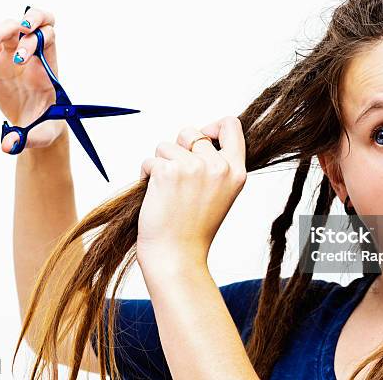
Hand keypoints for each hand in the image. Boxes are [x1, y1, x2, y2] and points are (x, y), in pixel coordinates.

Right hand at [0, 7, 66, 152]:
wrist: (36, 124)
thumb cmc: (45, 126)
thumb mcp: (42, 134)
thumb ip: (28, 138)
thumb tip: (8, 146)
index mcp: (49, 65)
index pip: (49, 34)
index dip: (39, 36)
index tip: (24, 59)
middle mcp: (33, 53)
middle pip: (33, 19)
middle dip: (26, 19)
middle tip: (14, 36)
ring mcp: (13, 52)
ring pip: (6, 26)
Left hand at [136, 116, 246, 272]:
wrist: (178, 257)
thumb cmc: (194, 230)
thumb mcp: (221, 195)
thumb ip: (217, 166)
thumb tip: (199, 137)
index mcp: (236, 172)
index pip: (230, 125)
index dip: (212, 126)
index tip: (201, 140)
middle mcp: (218, 167)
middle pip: (191, 132)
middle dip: (178, 149)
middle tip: (178, 179)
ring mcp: (194, 167)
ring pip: (166, 145)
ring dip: (161, 164)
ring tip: (167, 192)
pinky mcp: (168, 171)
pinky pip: (150, 160)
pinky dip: (146, 175)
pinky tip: (155, 196)